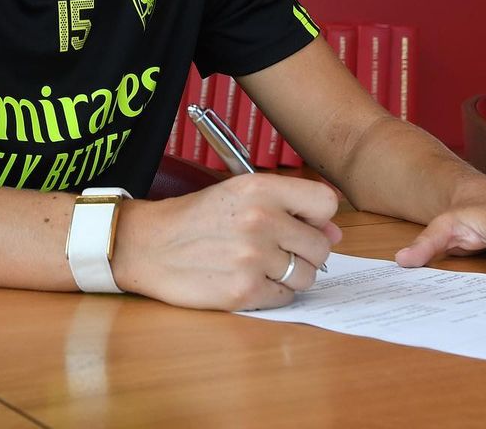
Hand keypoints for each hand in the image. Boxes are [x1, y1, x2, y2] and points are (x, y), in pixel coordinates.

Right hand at [113, 174, 341, 310]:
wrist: (150, 244)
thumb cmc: (197, 217)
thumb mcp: (239, 193)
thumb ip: (289, 207)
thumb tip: (335, 233)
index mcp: (260, 188)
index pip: (326, 202)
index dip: (319, 216)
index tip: (303, 222)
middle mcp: (261, 220)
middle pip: (320, 245)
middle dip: (305, 251)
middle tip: (278, 249)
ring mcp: (253, 258)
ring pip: (307, 275)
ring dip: (290, 274)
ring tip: (260, 264)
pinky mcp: (244, 291)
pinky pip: (284, 298)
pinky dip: (272, 293)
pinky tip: (248, 279)